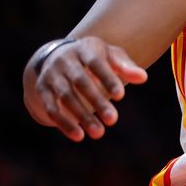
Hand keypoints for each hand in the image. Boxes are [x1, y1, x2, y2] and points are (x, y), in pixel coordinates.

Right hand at [23, 36, 147, 141]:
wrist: (58, 56)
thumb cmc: (94, 58)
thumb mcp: (110, 56)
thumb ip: (125, 66)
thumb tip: (143, 78)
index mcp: (84, 48)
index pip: (96, 63)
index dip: (107, 78)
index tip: (121, 96)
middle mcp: (64, 60)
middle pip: (80, 82)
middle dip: (97, 101)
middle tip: (113, 120)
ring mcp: (51, 75)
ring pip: (65, 97)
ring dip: (81, 116)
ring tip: (99, 133)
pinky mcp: (42, 90)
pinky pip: (51, 108)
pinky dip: (64, 123)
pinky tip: (79, 136)